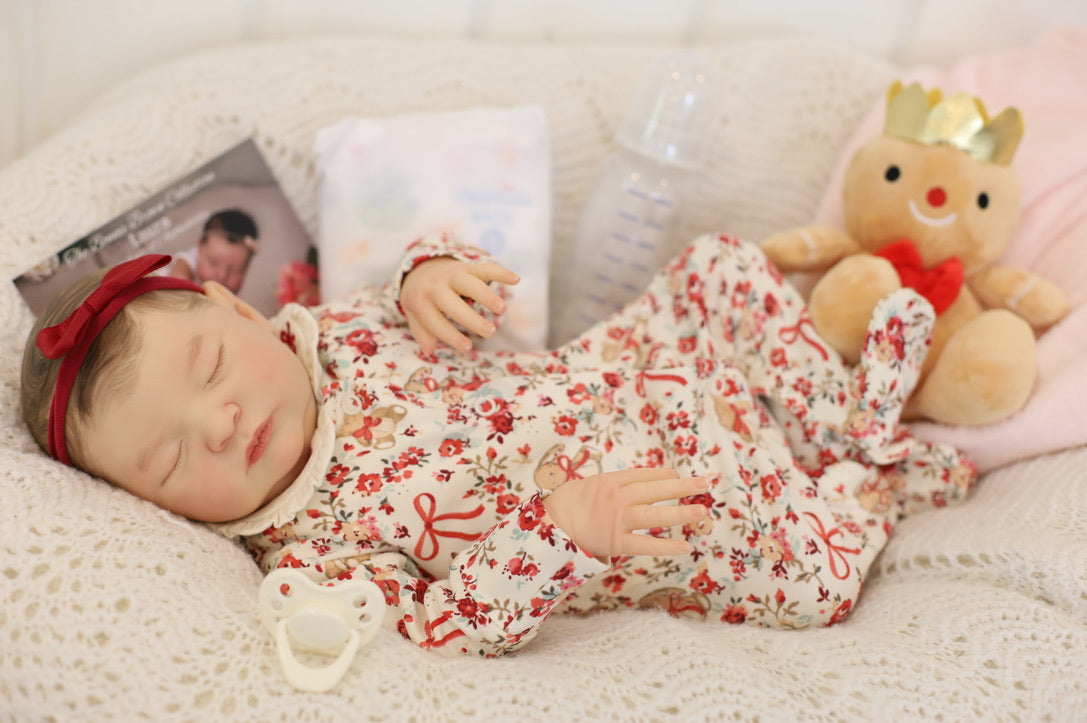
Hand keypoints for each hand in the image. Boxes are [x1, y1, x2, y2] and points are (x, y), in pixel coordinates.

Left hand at [399, 256, 519, 353]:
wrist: (420, 268)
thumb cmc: (421, 299)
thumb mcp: (413, 314)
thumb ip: (421, 332)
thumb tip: (428, 350)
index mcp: (421, 302)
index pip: (436, 322)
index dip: (451, 336)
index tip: (467, 347)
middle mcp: (436, 287)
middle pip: (454, 304)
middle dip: (472, 318)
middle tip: (490, 332)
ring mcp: (452, 275)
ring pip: (470, 283)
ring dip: (487, 296)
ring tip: (502, 309)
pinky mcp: (466, 266)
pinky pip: (484, 267)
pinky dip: (500, 272)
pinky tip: (516, 280)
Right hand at [542, 468, 708, 558]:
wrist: (545, 527)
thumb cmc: (565, 505)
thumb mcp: (588, 485)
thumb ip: (611, 485)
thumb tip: (634, 486)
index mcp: (610, 481)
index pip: (644, 475)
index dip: (663, 475)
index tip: (678, 475)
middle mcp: (617, 498)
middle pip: (656, 491)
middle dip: (683, 487)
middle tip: (705, 483)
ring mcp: (618, 521)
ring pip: (656, 517)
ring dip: (681, 514)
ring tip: (702, 511)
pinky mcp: (616, 543)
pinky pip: (646, 545)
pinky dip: (667, 546)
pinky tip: (685, 546)